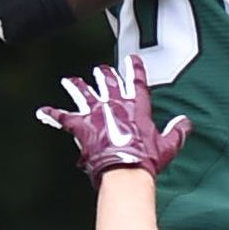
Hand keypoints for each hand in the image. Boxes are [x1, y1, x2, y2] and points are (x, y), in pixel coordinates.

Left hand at [37, 55, 191, 181]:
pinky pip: (63, 118)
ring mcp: (97, 114)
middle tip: (100, 69)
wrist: (125, 170)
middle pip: (108, 84)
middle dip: (103, 75)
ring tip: (70, 81)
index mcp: (137, 108)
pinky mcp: (82, 126)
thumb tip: (186, 122)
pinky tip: (42, 111)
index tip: (132, 58)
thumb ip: (177, 131)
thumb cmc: (146, 160)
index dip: (134, 70)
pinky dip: (52, 114)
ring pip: (84, 95)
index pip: (136, 83)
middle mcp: (115, 106)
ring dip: (77, 87)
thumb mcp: (168, 146)